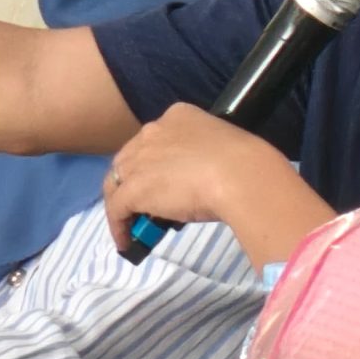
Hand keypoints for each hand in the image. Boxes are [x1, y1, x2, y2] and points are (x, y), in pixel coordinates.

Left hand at [101, 104, 330, 265]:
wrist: (240, 176)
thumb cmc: (243, 163)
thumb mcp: (221, 148)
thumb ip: (203, 158)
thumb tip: (201, 179)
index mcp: (177, 115)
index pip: (153, 140)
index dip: (153, 162)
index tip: (162, 180)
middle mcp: (152, 131)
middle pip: (129, 159)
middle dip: (133, 181)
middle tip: (146, 206)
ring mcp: (139, 159)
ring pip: (117, 182)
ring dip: (123, 205)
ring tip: (134, 226)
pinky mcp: (133, 188)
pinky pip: (116, 209)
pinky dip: (118, 227)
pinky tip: (127, 243)